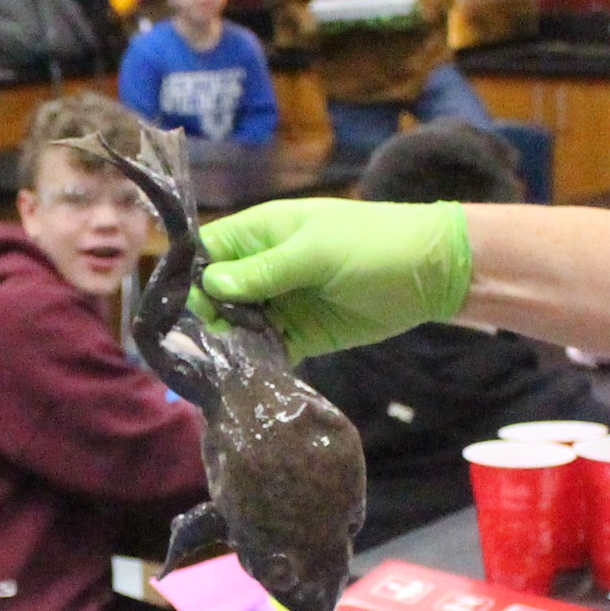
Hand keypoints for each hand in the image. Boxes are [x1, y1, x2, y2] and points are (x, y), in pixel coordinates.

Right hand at [195, 199, 472, 359]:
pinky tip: (247, 377)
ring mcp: (281, 302)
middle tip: (199, 349)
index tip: (178, 311)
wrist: (431, 273)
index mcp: (260, 233)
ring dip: (228, 345)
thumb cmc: (373, 244)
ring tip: (217, 369)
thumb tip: (211, 286)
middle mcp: (263, 268)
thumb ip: (264, 271)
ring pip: (237, 326)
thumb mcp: (316, 252)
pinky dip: (257, 362)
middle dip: (204, 320)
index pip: (206, 253)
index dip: (189, 279)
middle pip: (214, 295)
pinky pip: (267, 349)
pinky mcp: (301, 334)